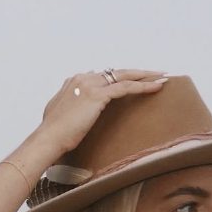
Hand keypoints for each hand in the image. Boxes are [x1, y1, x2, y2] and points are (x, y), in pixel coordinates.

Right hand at [34, 70, 168, 157]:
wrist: (48, 139)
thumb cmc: (53, 135)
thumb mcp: (60, 115)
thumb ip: (71, 105)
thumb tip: (79, 106)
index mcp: (75, 81)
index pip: (103, 75)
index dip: (120, 78)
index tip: (134, 80)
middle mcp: (83, 78)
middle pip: (116, 72)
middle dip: (137, 72)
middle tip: (156, 73)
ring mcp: (90, 84)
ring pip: (124, 76)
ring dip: (145, 76)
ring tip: (163, 77)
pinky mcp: (98, 95)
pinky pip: (126, 87)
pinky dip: (143, 86)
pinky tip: (157, 87)